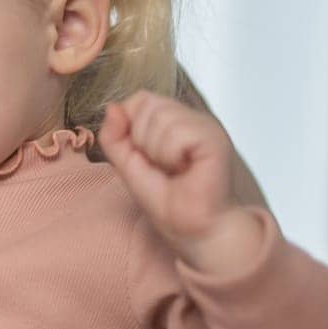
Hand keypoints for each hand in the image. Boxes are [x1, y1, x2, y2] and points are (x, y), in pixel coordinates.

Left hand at [98, 91, 262, 274]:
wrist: (194, 229)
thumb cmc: (169, 203)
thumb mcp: (128, 166)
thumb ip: (115, 137)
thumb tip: (112, 107)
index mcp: (174, 121)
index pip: (140, 99)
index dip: (131, 128)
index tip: (146, 158)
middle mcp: (191, 119)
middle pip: (147, 104)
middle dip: (142, 142)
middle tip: (163, 167)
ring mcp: (205, 126)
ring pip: (160, 116)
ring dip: (157, 152)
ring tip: (176, 170)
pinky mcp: (215, 138)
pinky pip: (177, 132)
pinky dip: (171, 156)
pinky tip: (186, 169)